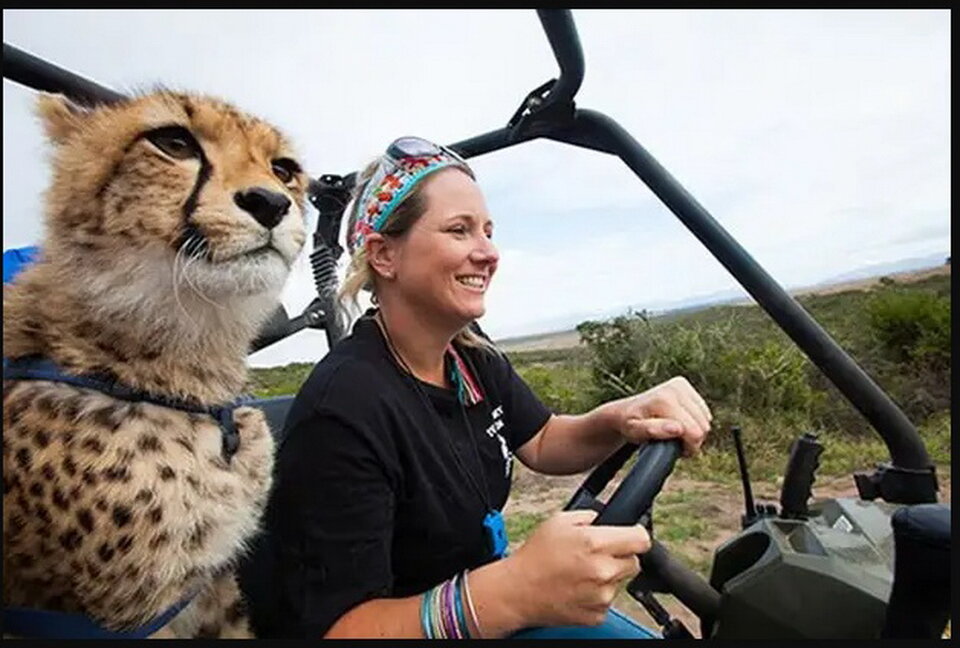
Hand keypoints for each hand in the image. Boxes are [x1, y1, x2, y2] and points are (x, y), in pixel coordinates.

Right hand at [505, 510, 649, 627]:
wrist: (518, 591)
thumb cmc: (535, 557)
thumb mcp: (559, 521)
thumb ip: (589, 516)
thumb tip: (604, 519)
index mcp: (595, 543)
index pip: (641, 540)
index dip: (636, 535)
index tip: (630, 536)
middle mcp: (603, 571)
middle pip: (634, 561)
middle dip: (619, 556)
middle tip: (597, 555)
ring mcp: (601, 596)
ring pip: (620, 582)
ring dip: (607, 576)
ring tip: (580, 572)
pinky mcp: (597, 615)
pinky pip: (607, 601)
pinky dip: (596, 595)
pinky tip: (577, 588)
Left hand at [602, 375, 711, 455]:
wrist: (624, 411)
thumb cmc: (629, 424)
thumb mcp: (635, 432)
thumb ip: (654, 431)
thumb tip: (677, 428)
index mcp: (664, 400)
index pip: (695, 432)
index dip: (688, 447)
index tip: (674, 450)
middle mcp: (675, 388)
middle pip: (703, 426)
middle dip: (692, 440)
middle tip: (673, 442)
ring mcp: (680, 384)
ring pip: (706, 419)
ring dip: (694, 430)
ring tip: (675, 433)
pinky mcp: (684, 385)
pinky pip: (704, 411)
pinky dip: (695, 421)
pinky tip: (680, 422)